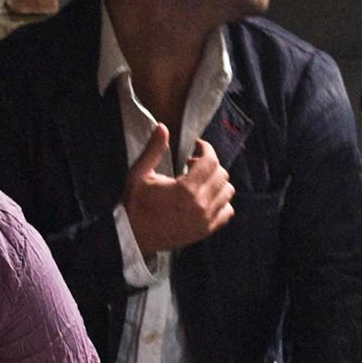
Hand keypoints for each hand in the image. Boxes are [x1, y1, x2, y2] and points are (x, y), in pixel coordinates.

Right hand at [123, 124, 234, 256]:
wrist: (133, 235)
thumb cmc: (135, 204)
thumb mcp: (139, 174)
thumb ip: (153, 150)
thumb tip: (162, 127)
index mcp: (185, 190)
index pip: (211, 161)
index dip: (205, 149)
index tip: (196, 146)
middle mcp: (200, 205)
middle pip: (222, 174)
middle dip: (209, 164)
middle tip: (192, 165)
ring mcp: (205, 220)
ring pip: (228, 191)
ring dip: (216, 181)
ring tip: (199, 181)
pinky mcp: (206, 230)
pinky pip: (228, 211)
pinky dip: (221, 201)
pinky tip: (206, 198)